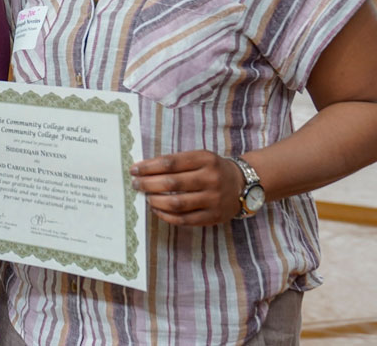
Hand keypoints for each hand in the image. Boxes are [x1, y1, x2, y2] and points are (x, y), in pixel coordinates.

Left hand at [130, 151, 244, 226]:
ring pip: (176, 203)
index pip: (170, 163)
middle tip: (136, 184)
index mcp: (205, 159)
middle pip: (171, 183)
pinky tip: (157, 210)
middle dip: (148, 184)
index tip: (134, 170)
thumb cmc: (212, 169)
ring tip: (146, 197)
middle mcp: (210, 179)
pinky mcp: (213, 217)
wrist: (242, 185)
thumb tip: (144, 169)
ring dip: (155, 201)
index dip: (148, 167)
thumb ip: (176, 162)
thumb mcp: (199, 157)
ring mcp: (213, 199)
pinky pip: (184, 219)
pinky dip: (166, 216)